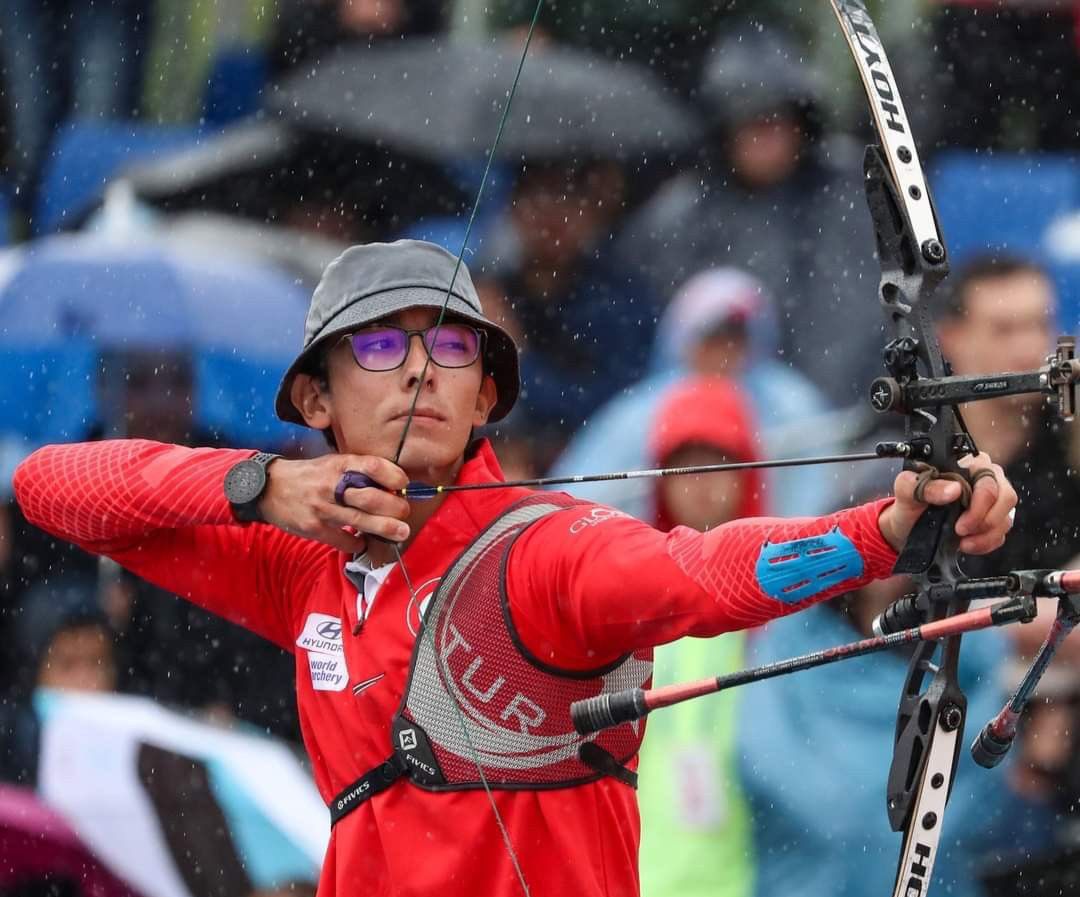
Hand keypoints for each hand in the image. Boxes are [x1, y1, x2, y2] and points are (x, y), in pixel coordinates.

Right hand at [259, 454, 410, 552]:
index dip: (394, 476)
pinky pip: (343, 540)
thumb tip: (390, 487)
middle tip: (404, 513)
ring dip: (386, 528)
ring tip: (401, 532)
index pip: (374, 466)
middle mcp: (332, 485)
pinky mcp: (314, 528)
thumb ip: (357, 472)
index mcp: (339, 465)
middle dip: (395, 507)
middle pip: (372, 498)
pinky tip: (361, 542)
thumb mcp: (332, 464)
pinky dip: (356, 544)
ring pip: (362, 520)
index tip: (403, 484)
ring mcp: (323, 508)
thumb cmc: (308, 475)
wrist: (268, 487)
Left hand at [878, 452, 1016, 554]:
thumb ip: (923, 485)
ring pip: (1006, 517)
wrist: (905, 527)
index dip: (980, 502)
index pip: (988, 478)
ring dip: (985, 535)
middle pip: (1006, 497)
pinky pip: (1002, 534)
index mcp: (966, 463)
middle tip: (961, 531)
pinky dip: (986, 543)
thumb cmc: (909, 503)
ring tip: (961, 540)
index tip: (960, 521)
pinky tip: (967, 544)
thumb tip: (953, 489)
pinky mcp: (992, 521)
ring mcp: (991, 501)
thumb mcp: (906, 491)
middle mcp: (984, 478)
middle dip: (984, 520)